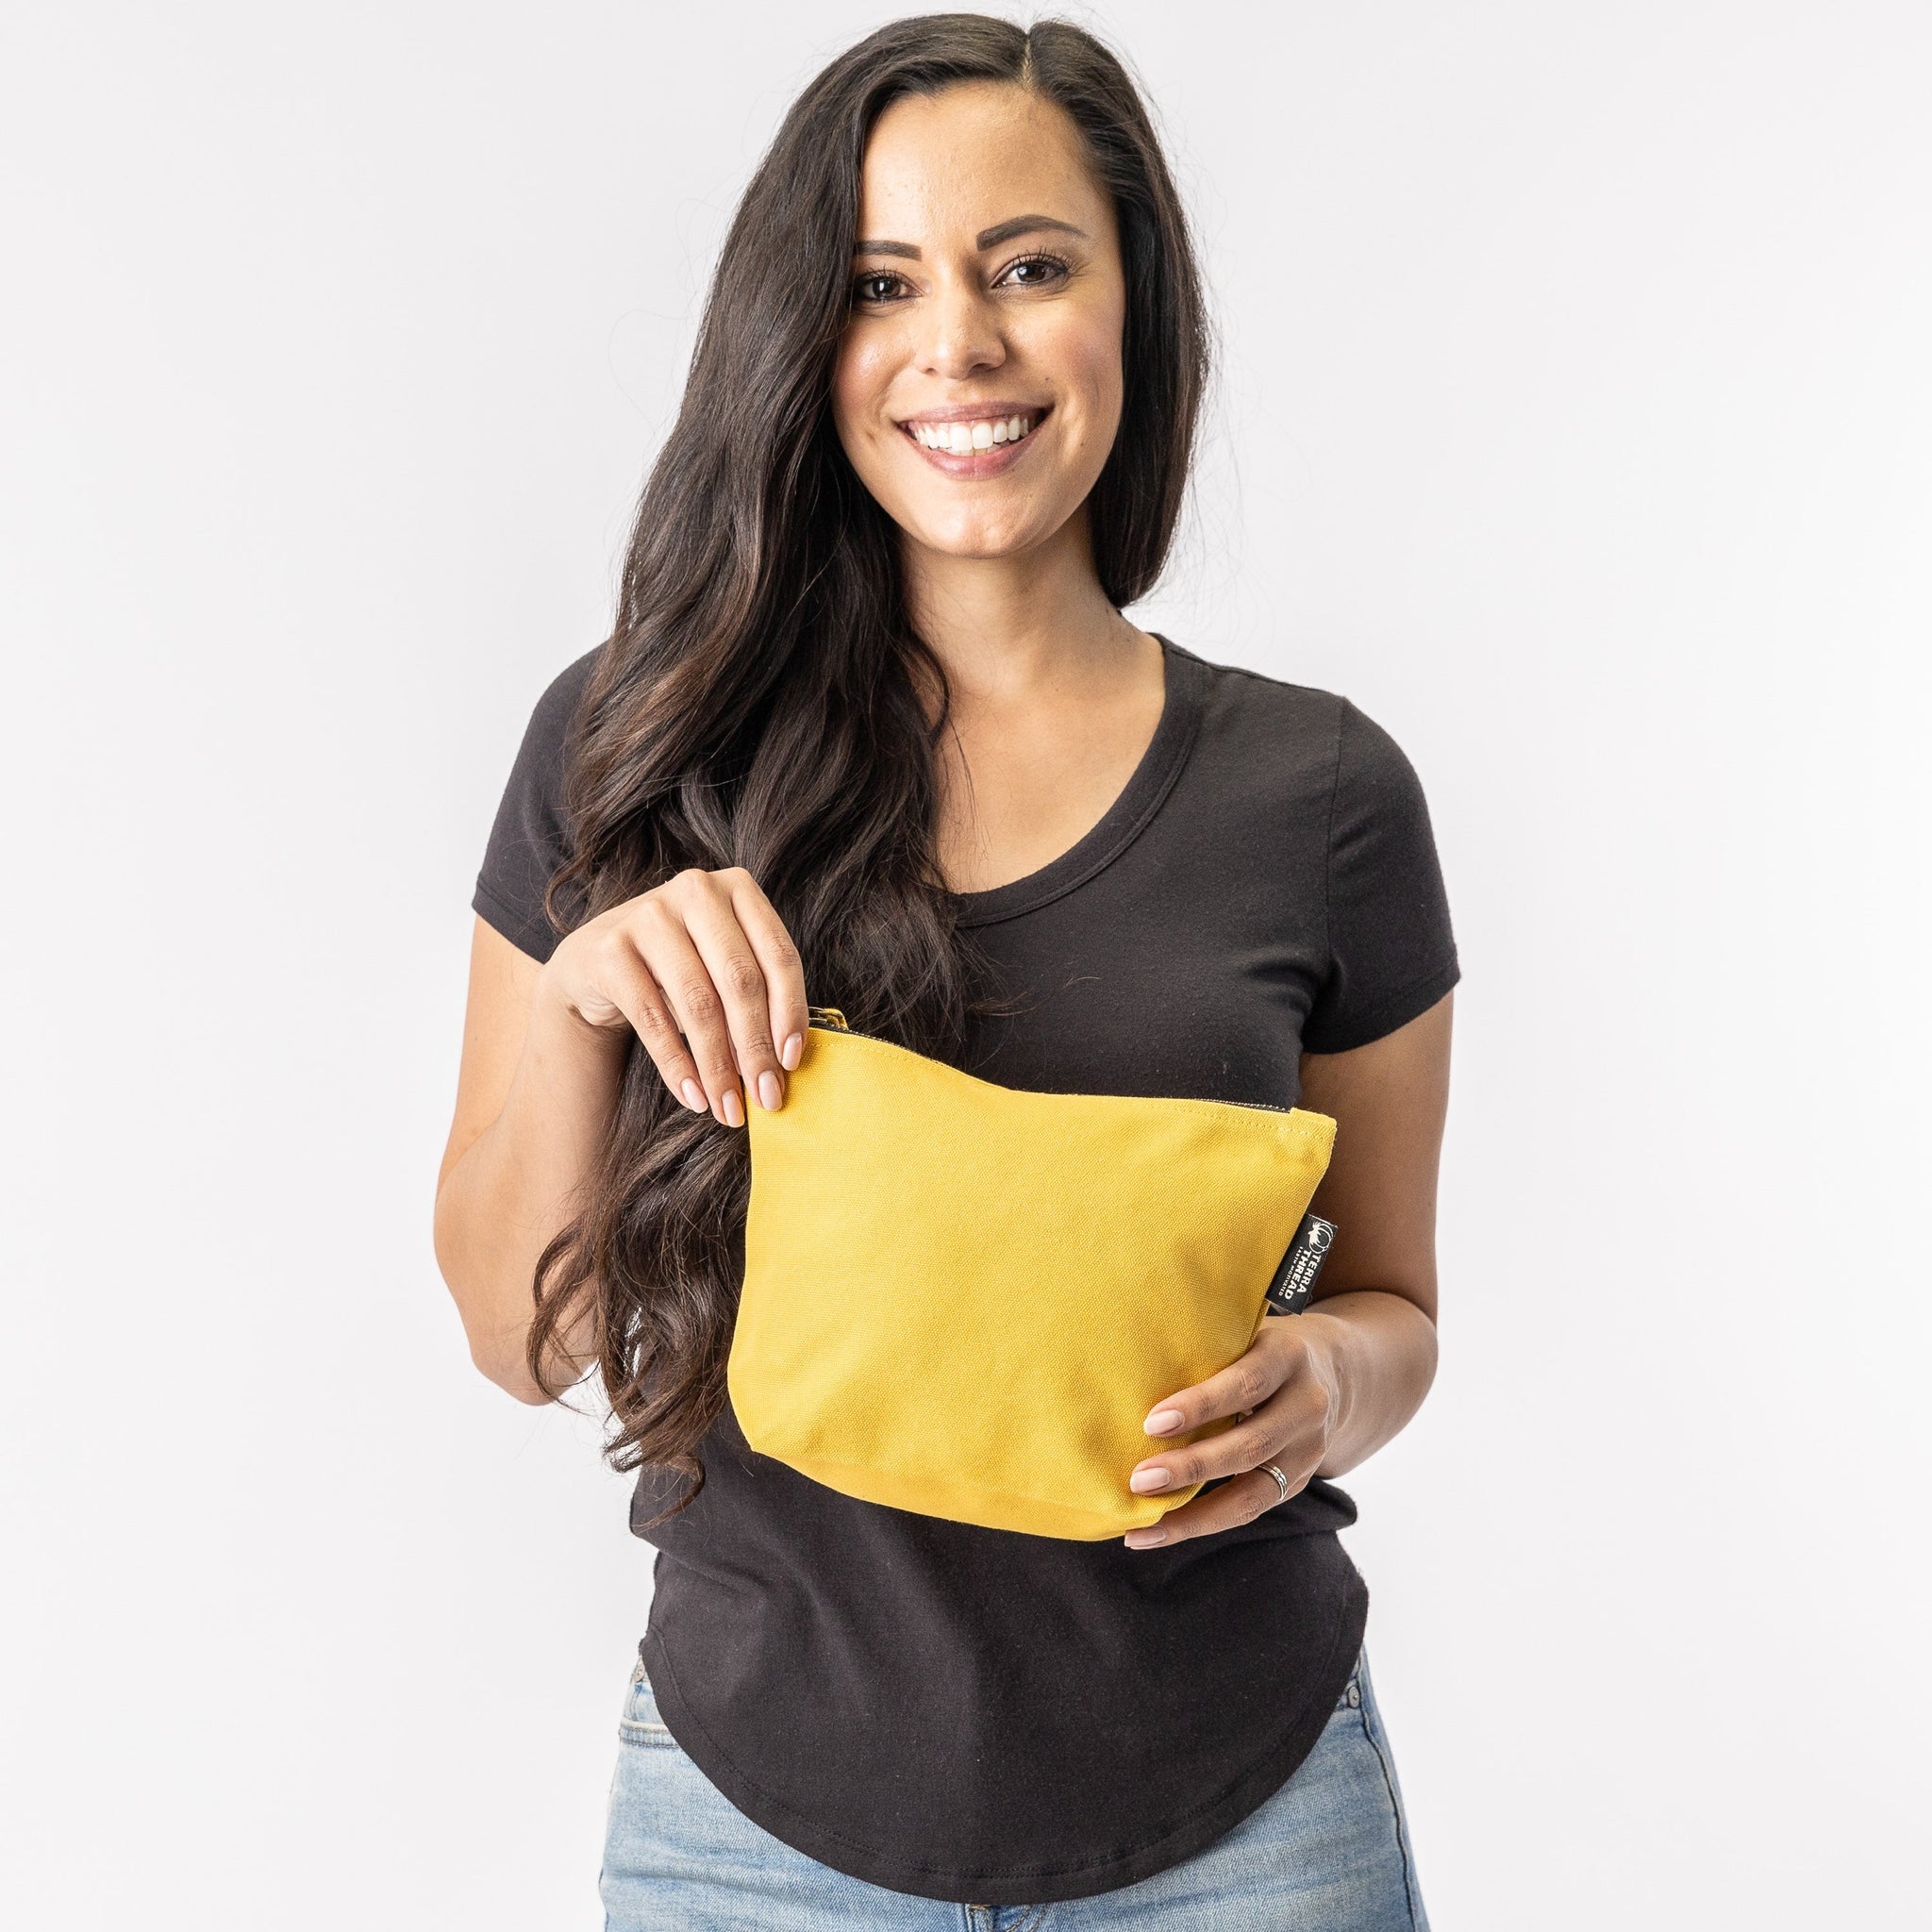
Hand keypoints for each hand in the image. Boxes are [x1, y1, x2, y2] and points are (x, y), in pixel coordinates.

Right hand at [536, 866, 808, 1127]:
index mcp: (738, 888)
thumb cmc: (679, 968)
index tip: (791, 1063)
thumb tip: (783, 1065)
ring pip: (698, 1002)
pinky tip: (694, 1097)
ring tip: (728, 1107)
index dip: (791, 1012)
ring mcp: (648, 915)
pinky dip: (677, 1065)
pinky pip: (653, 1018)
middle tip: (766, 1098)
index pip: (778, 955)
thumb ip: (757, 997)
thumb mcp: (722, 967)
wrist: (596, 962)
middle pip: (740, 980)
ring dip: (718, 1066)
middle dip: (756, 1048)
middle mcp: (696, 890)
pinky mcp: (610, 949)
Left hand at [1121, 1313, 1343, 1548]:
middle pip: (1250, 1445)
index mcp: (1288, 1358)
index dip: (1200, 1405)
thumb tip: (1127, 1372)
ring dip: (1193, 1512)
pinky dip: (1202, 1523)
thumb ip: (1206, 1349)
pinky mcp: (1299, 1482)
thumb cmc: (1260, 1346)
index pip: (1246, 1384)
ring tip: (1142, 1523)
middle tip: (1139, 1479)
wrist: (1335, 1372)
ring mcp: (1308, 1450)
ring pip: (1253, 1492)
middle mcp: (1307, 1406)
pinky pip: (1249, 1509)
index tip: (1152, 1422)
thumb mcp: (1245, 1332)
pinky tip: (1158, 1531)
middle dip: (1192, 1467)